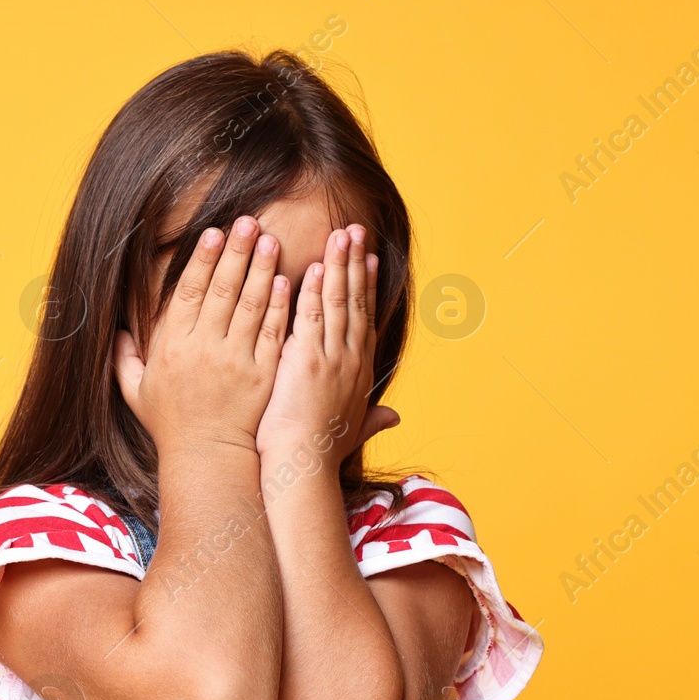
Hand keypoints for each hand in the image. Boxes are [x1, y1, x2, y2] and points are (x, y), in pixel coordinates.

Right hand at [114, 216, 289, 456]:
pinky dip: (279, 305)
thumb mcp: (136, 391)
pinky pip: (272, 332)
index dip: (203, 259)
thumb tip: (116, 331)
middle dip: (237, 252)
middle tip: (249, 222)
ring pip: (251, 305)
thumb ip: (124, 358)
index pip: (189, 291)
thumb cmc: (171, 425)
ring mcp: (236, 360)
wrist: (206, 458)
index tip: (214, 233)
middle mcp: (204, 348)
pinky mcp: (262, 374)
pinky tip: (286, 281)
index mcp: (172, 345)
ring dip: (262, 270)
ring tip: (271, 241)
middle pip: (223, 289)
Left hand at [255, 223, 398, 464]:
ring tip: (341, 233)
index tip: (369, 259)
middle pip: (357, 301)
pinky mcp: (308, 361)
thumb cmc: (321, 454)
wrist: (304, 469)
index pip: (365, 319)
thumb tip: (394, 418)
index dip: (368, 287)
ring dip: (339, 265)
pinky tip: (317, 266)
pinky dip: (315, 291)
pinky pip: (313, 318)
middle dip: (356, 263)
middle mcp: (351, 361)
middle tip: (356, 230)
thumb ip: (372, 418)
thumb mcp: (352, 431)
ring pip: (338, 302)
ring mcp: (332, 359)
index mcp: (359, 372)